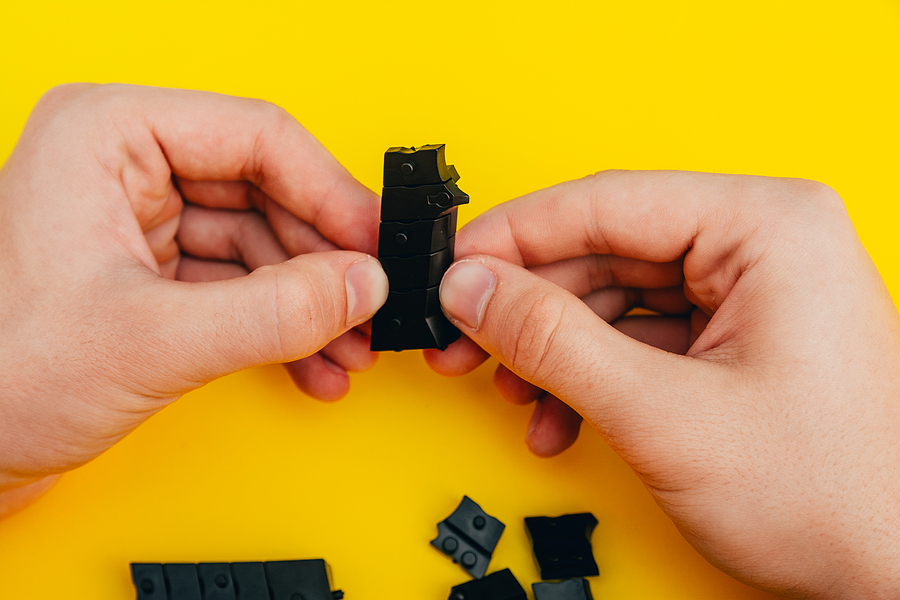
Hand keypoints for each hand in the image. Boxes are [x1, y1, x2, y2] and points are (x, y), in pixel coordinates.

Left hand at [0, 84, 387, 514]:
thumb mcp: (151, 341)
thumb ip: (272, 311)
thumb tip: (360, 285)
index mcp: (108, 136)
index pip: (258, 136)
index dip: (330, 193)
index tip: (373, 245)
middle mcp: (126, 166)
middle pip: (268, 191)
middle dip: (323, 261)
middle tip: (369, 306)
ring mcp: (141, 220)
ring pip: (262, 241)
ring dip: (311, 301)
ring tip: (348, 347)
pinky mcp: (152, 272)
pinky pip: (241, 283)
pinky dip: (281, 323)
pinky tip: (312, 361)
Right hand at [429, 171, 899, 597]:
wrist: (897, 576)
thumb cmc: (836, 497)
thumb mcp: (664, 413)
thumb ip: (553, 341)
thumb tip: (473, 288)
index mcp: (767, 226)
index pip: (606, 202)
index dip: (514, 235)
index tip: (453, 265)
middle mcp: (762, 245)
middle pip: (603, 250)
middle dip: (525, 305)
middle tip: (462, 338)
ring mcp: (750, 291)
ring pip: (612, 297)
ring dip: (552, 349)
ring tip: (511, 391)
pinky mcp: (736, 335)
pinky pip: (639, 335)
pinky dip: (590, 374)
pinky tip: (558, 414)